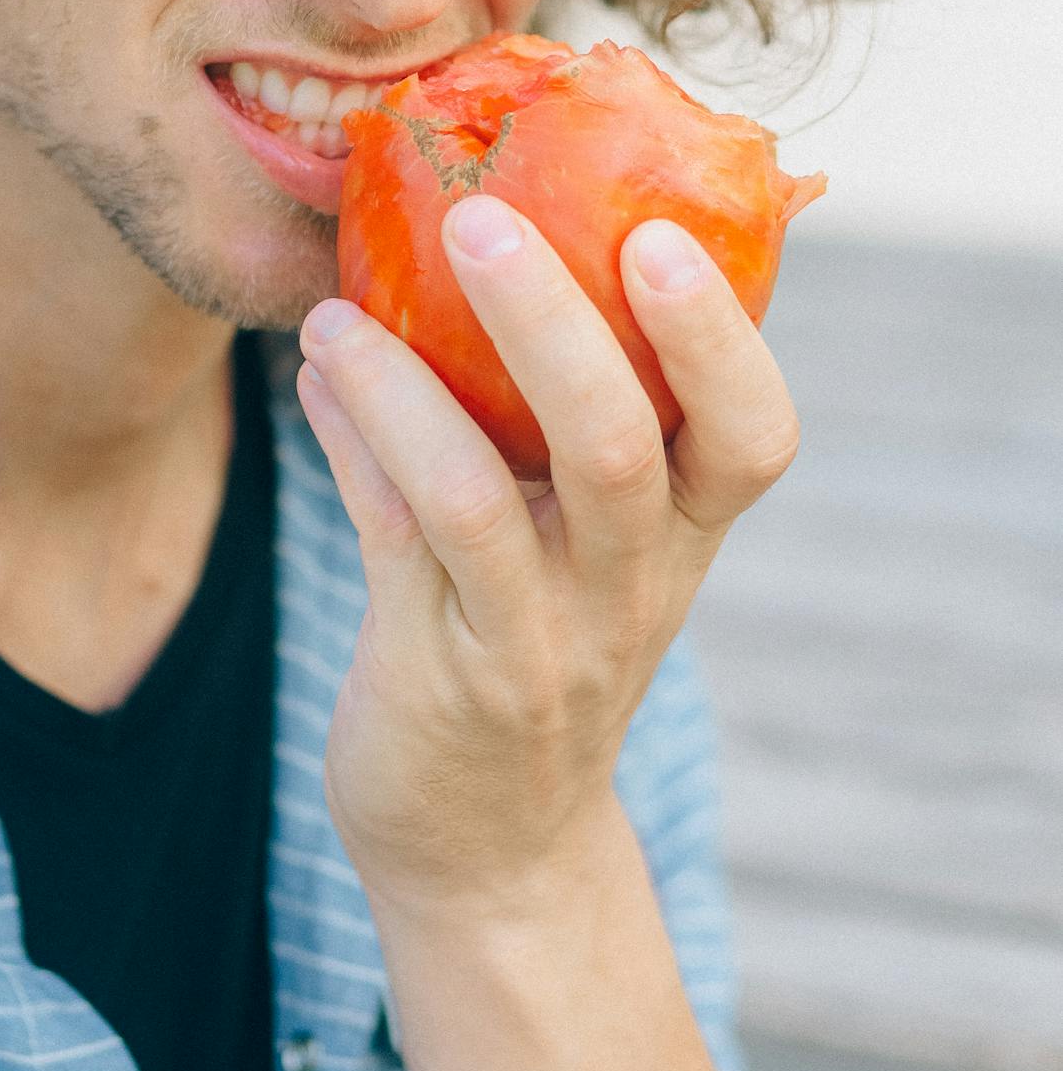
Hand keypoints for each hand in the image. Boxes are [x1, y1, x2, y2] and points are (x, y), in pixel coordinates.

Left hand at [296, 195, 800, 922]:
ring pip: (475, 497)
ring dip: (400, 383)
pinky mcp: (432, 673)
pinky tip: (317, 370)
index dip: (718, 337)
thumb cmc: (547, 646)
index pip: (754, 436)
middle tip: (481, 218)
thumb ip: (580, 422)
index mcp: (684, 540)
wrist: (495, 852)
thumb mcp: (600, 550)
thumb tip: (508, 233)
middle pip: (616, 445)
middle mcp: (623, 591)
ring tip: (336, 308)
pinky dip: (347, 438)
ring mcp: (529, 641)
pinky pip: (386, 537)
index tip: (661, 233)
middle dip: (550, 322)